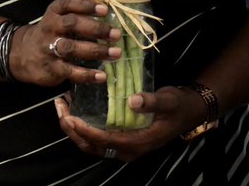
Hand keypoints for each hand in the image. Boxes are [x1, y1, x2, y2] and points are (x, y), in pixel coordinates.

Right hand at [9, 0, 121, 86]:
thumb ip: (79, 13)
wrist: (23, 54)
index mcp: (54, 12)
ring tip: (115, 53)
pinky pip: (69, 71)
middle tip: (116, 34)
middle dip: (96, 29)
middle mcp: (50, 27)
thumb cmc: (52, 32)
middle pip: (72, 25)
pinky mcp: (51, 68)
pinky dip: (86, 74)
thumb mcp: (59, 18)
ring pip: (71, 48)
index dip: (86, 5)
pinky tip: (102, 76)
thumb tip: (110, 9)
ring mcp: (49, 48)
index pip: (68, 4)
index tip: (104, 9)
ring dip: (95, 51)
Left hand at [54, 86, 206, 161]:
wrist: (188, 111)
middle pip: (93, 146)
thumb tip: (133, 101)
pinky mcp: (121, 138)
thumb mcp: (168, 101)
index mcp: (138, 143)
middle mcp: (128, 149)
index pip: (105, 141)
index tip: (71, 119)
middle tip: (60, 110)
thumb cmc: (178, 106)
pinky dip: (83, 126)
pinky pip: (97, 137)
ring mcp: (124, 145)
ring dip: (74, 129)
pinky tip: (76, 109)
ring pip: (92, 144)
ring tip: (62, 107)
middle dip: (73, 130)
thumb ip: (152, 102)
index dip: (86, 131)